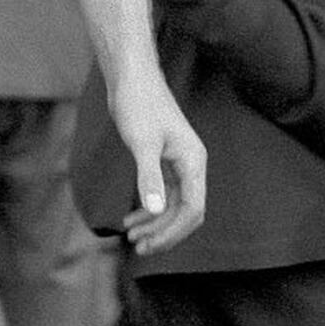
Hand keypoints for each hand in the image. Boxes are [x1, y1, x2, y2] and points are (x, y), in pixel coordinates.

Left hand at [109, 70, 208, 255]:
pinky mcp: (164, 159)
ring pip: (173, 205)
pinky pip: (163, 193)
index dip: (172, 232)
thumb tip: (155, 210)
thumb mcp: (142, 143)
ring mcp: (178, 163)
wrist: (131, 78)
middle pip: (185, 212)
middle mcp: (191, 165)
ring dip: (155, 223)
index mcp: (193, 162)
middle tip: (137, 247)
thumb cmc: (138, 105)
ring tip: (131, 236)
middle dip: (163, 232)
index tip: (148, 245)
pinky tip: (131, 217)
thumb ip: (149, 177)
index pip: (192, 209)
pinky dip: (149, 208)